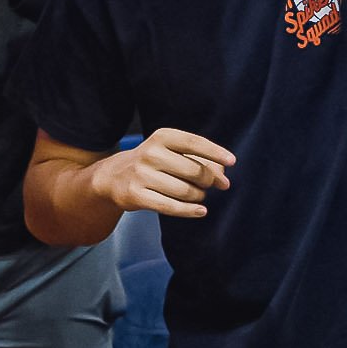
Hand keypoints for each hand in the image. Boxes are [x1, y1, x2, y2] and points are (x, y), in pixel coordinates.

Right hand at [100, 127, 234, 218]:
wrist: (114, 176)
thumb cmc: (153, 163)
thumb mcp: (171, 153)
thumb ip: (199, 160)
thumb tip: (223, 179)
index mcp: (161, 137)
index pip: (193, 142)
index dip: (214, 152)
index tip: (232, 161)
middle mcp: (150, 153)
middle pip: (193, 170)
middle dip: (208, 180)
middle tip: (211, 185)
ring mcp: (142, 174)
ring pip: (185, 191)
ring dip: (198, 196)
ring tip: (198, 195)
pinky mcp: (136, 195)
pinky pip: (171, 206)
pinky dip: (190, 210)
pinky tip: (201, 211)